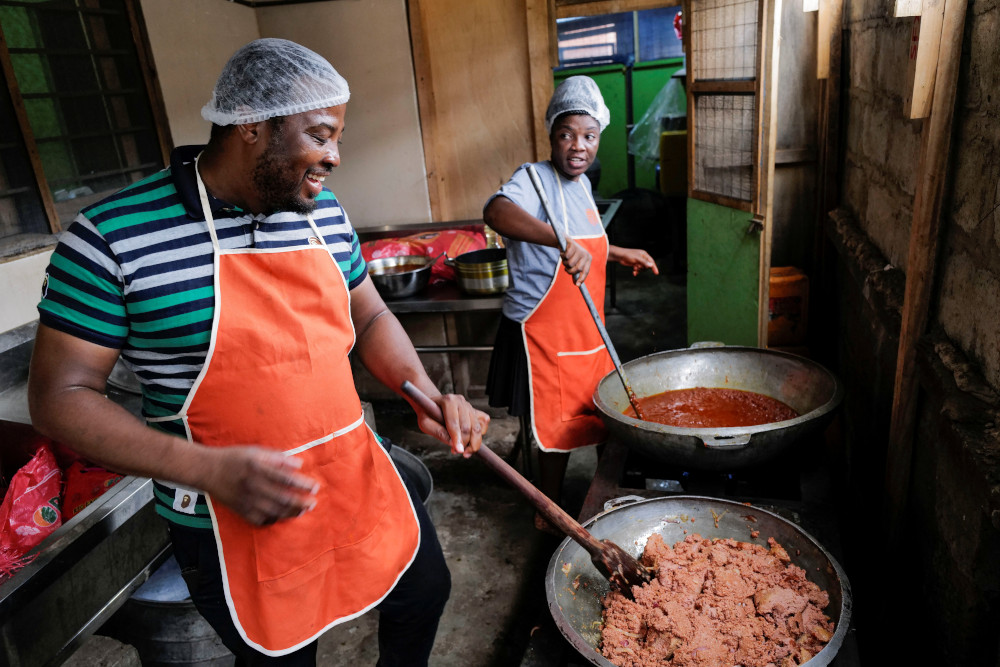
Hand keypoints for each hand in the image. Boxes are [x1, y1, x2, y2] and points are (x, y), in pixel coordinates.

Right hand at [199, 446, 318, 525]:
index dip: (303, 485)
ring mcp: (247, 501)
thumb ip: (278, 458)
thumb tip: (299, 464)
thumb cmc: (234, 458)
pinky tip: (283, 516)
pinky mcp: (241, 510)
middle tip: (313, 502)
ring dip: (292, 513)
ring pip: (274, 512)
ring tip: (303, 510)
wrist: (207, 470)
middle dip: (302, 502)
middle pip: (283, 499)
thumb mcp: (256, 451)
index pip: (286, 479)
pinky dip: (274, 519)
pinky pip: (261, 520)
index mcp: (258, 469)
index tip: (315, 487)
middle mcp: (253, 486)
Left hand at [416, 394, 489, 458]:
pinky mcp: (475, 411)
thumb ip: (438, 432)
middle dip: (465, 443)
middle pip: (468, 426)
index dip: (457, 439)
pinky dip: (480, 434)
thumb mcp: (425, 423)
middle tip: (458, 452)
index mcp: (448, 401)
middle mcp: (460, 401)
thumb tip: (452, 444)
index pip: (454, 423)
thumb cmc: (428, 414)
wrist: (432, 404)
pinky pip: (483, 423)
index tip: (459, 450)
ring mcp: (469, 406)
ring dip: (474, 443)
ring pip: (477, 427)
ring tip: (465, 452)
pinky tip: (471, 439)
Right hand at [561, 239, 592, 284]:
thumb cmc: (570, 255)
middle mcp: (586, 255)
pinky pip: (566, 256)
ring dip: (565, 263)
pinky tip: (563, 253)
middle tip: (566, 269)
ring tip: (565, 259)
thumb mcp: (574, 263)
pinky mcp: (573, 246)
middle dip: (570, 270)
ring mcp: (580, 250)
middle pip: (578, 269)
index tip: (577, 285)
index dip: (581, 279)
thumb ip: (576, 272)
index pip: (586, 271)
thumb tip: (577, 284)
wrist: (564, 241)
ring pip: (570, 263)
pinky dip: (562, 256)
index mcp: (588, 259)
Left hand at [612, 247, 658, 276]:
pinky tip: (634, 272)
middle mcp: (642, 258)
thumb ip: (644, 262)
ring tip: (634, 268)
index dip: (654, 267)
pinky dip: (636, 271)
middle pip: (647, 266)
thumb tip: (651, 265)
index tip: (656, 273)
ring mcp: (638, 261)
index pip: (651, 261)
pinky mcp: (635, 264)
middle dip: (642, 268)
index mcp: (644, 254)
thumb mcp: (637, 258)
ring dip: (639, 269)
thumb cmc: (627, 254)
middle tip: (637, 266)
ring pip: (642, 268)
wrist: (619, 256)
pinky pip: (638, 270)